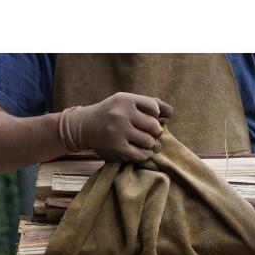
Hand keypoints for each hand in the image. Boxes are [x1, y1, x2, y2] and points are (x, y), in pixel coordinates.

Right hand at [58, 92, 173, 161]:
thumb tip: (170, 112)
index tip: (151, 118)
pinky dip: (146, 154)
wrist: (84, 126)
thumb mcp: (124, 101)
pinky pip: (140, 154)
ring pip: (149, 141)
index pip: (154, 107)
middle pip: (154, 126)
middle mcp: (121, 114)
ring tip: (149, 143)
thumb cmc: (110, 113)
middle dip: (156, 131)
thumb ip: (146, 104)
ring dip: (152, 144)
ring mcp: (118, 132)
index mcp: (125, 99)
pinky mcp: (116, 148)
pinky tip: (144, 152)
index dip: (157, 114)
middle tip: (152, 133)